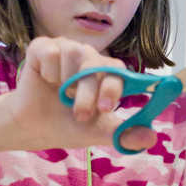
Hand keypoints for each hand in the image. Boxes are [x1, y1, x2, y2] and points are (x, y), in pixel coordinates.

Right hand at [0, 37, 155, 159]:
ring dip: (67, 83)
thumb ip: (124, 133)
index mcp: (106, 73)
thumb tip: (152, 138)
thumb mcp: (98, 132)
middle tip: (80, 114)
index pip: (118, 70)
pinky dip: (48, 71)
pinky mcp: (42, 47)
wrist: (33, 128)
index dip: (113, 87)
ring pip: (73, 54)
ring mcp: (66, 48)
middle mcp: (88, 57)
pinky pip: (50, 52)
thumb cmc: (69, 125)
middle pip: (96, 64)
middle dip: (88, 93)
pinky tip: (46, 82)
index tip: (106, 108)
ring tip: (62, 97)